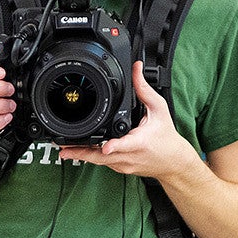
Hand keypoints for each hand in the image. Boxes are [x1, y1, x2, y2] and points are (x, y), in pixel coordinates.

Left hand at [58, 62, 199, 178]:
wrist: (173, 163)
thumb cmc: (167, 137)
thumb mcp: (159, 109)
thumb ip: (144, 89)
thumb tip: (136, 69)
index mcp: (139, 142)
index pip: (124, 145)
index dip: (113, 146)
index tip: (105, 146)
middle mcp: (130, 156)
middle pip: (103, 156)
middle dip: (83, 153)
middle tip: (64, 149)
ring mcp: (124, 165)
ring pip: (99, 161)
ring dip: (82, 155)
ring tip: (65, 150)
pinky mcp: (120, 168)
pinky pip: (103, 162)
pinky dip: (91, 156)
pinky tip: (78, 151)